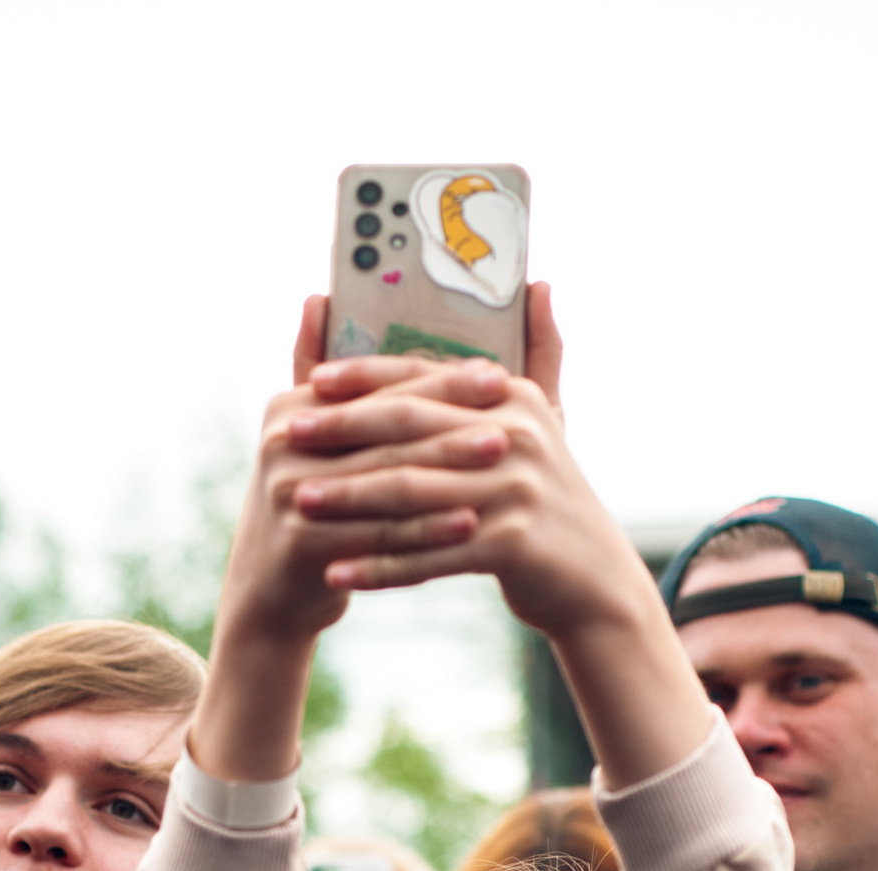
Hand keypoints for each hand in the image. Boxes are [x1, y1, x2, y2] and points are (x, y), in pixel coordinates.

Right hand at [189, 301, 516, 782]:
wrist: (273, 594)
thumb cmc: (314, 507)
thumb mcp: (314, 439)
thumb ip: (314, 369)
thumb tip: (317, 297)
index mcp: (292, 406)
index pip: (378, 384)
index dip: (439, 378)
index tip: (497, 373)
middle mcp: (283, 442)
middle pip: (386, 428)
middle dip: (452, 422)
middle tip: (510, 417)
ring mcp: (289, 493)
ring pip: (388, 478)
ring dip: (450, 469)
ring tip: (503, 460)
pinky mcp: (302, 542)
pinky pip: (381, 532)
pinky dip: (430, 528)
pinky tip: (473, 524)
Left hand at [283, 285, 715, 786]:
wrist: (592, 578)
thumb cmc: (549, 497)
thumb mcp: (548, 422)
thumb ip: (541, 353)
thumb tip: (540, 284)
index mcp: (512, 398)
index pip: (425, 378)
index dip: (366, 377)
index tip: (311, 381)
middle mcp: (516, 435)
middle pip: (409, 428)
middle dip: (341, 431)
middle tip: (285, 437)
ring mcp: (515, 490)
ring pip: (411, 491)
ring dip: (347, 499)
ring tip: (297, 504)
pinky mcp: (511, 544)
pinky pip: (428, 555)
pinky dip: (379, 566)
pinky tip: (337, 574)